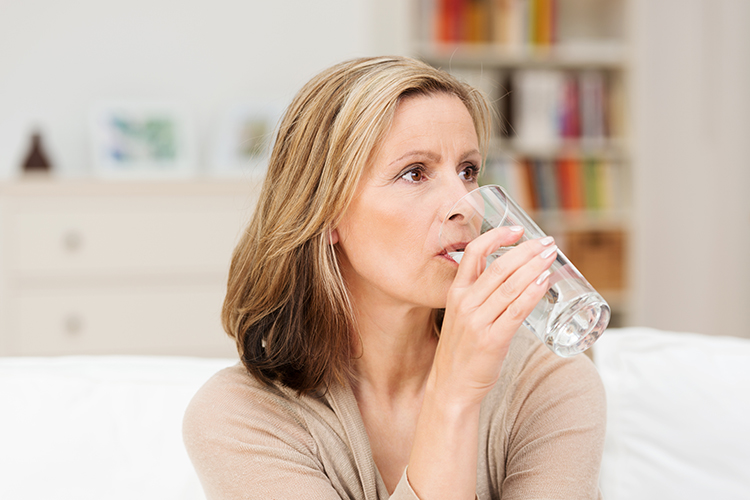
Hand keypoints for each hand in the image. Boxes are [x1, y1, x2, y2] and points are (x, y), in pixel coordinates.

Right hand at [430, 226, 557, 406]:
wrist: (450, 387)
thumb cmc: (461, 352)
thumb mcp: (463, 316)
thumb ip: (480, 296)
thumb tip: (512, 277)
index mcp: (455, 293)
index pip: (474, 253)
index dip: (497, 237)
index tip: (518, 230)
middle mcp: (465, 304)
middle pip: (498, 266)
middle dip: (526, 251)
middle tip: (546, 242)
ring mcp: (477, 322)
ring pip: (510, 286)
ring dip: (534, 267)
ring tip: (551, 256)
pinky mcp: (492, 340)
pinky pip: (516, 311)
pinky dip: (532, 294)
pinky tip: (544, 283)